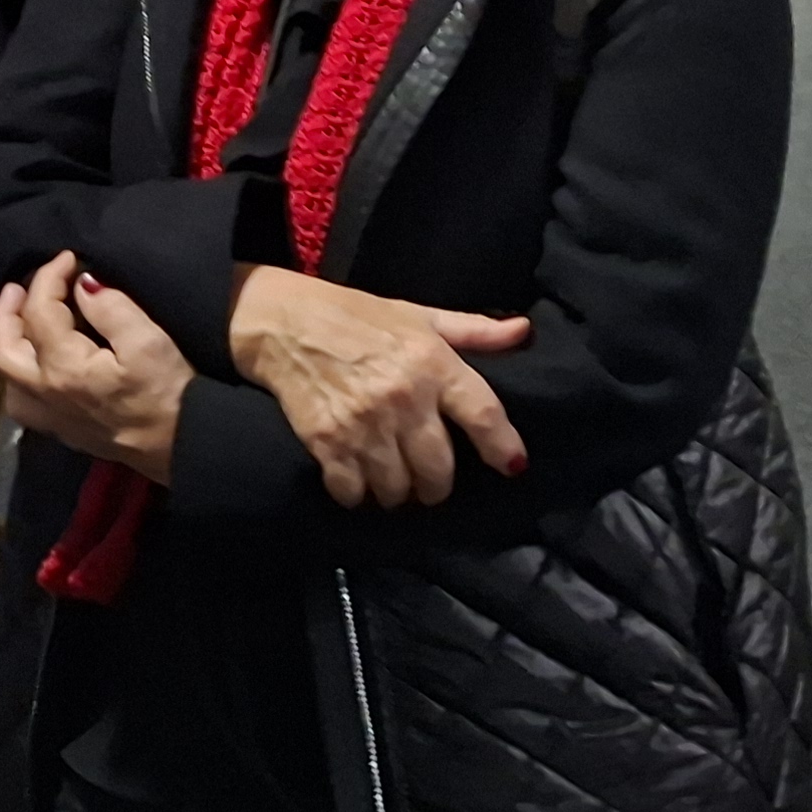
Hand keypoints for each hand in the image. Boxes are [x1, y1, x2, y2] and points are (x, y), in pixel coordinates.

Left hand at [0, 251, 189, 483]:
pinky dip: (20, 374)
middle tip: (17, 288)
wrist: (179, 445)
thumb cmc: (166, 391)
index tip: (68, 258)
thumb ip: (112, 308)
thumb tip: (84, 283)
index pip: (40, 311)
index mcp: (63, 366)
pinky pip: (23, 399)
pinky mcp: (62, 430)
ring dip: (7, 344)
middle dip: (5, 312)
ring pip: (8, 378)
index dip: (49, 277)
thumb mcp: (147, 341)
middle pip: (4, 348)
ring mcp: (50, 415)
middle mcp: (45, 392)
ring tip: (21, 323)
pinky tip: (37, 365)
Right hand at [226, 265, 532, 508]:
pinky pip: (353, 491)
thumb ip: (475, 332)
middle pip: (438, 468)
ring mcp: (364, 423)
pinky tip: (359, 482)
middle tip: (431, 483)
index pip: (482, 413)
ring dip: (398, 494)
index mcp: (434, 363)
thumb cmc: (361, 318)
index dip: (503, 446)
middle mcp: (404, 397)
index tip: (514, 466)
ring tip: (395, 484)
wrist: (288, 323)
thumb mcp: (421, 316)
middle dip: (438, 486)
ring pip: (397, 488)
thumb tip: (523, 331)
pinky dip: (358, 495)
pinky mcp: (326, 441)